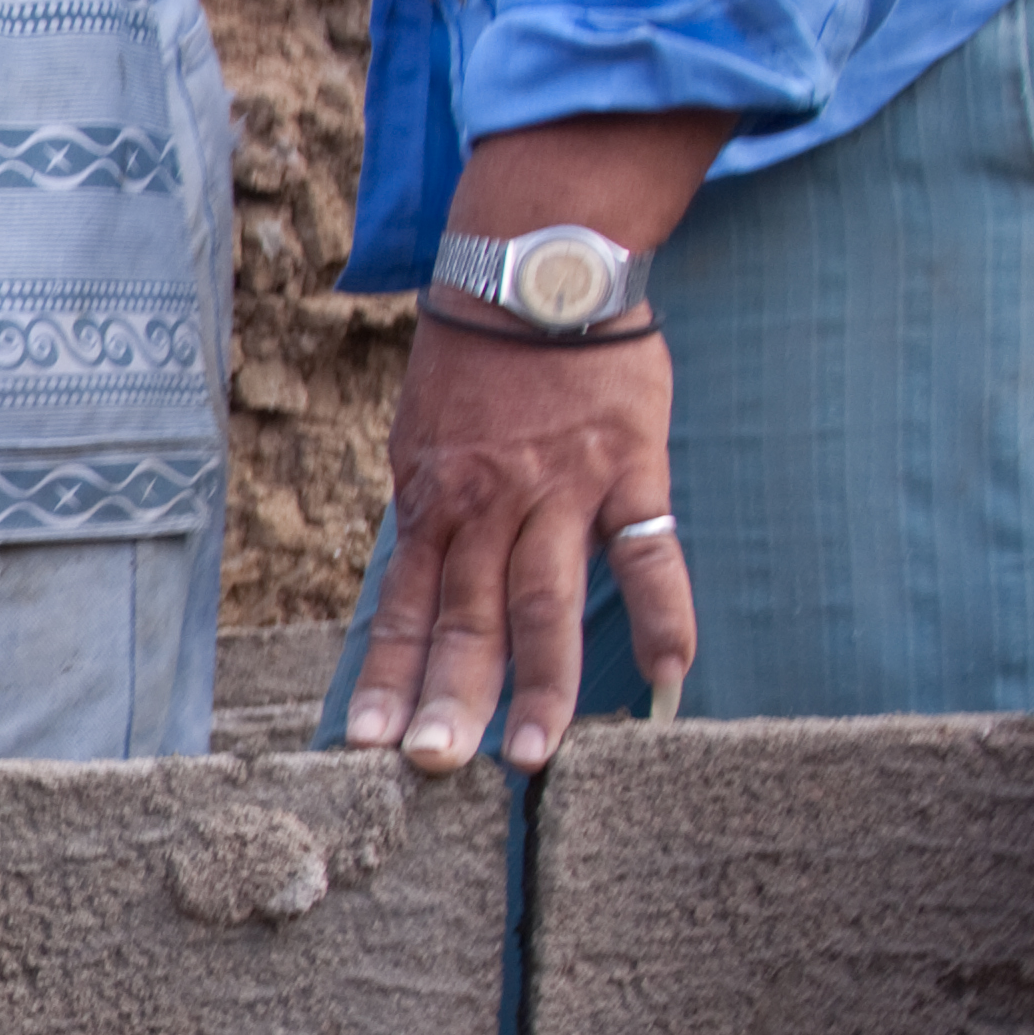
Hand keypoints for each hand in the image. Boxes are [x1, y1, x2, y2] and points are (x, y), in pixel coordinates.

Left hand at [341, 321, 692, 772]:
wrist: (536, 264)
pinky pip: (647, 556)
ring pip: (544, 604)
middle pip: (467, 620)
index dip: (387, 679)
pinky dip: (660, 617)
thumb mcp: (425, 436)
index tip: (367, 745)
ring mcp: (559, 491)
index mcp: (433, 502)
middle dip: (451, 699)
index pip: (401, 610)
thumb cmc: (478, 356)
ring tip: (534, 756)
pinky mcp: (627, 469)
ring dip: (540, 684)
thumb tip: (423, 577)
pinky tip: (667, 680)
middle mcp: (487, 506)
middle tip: (437, 769)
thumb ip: (434, 512)